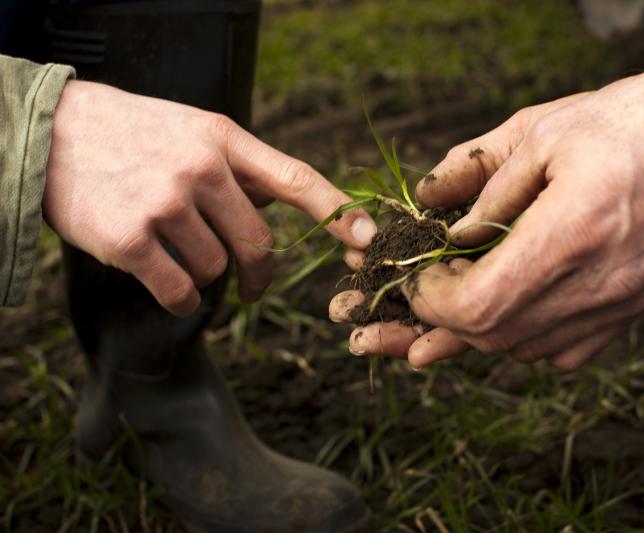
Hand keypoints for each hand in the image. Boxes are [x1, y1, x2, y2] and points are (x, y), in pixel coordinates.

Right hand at [44, 80, 375, 315]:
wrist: (54, 133)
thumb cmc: (135, 135)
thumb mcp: (194, 131)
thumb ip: (240, 167)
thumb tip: (286, 202)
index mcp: (223, 139)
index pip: (294, 178)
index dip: (335, 212)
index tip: (366, 238)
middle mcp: (200, 168)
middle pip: (258, 243)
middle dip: (259, 272)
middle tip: (254, 286)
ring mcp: (165, 203)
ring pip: (216, 268)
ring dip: (204, 274)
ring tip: (174, 252)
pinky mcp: (131, 239)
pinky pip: (181, 291)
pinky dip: (181, 300)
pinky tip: (168, 288)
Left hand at [331, 56, 643, 369]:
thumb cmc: (632, 122)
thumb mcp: (544, 132)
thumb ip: (483, 183)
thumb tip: (439, 221)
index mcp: (568, 234)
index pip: (478, 306)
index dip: (431, 302)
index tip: (414, 278)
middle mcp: (595, 285)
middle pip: (494, 335)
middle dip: (440, 323)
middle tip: (414, 299)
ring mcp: (618, 305)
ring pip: (524, 348)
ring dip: (477, 333)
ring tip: (445, 313)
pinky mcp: (632, 309)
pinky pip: (563, 350)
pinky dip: (522, 338)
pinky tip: (508, 313)